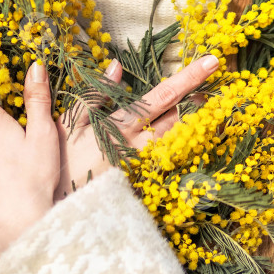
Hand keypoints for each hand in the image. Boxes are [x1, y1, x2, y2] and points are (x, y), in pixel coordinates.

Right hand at [53, 54, 218, 200]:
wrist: (58, 211)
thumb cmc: (60, 164)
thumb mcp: (70, 123)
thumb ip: (94, 94)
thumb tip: (116, 66)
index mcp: (121, 127)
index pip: (162, 97)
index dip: (188, 79)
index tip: (211, 62)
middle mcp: (138, 146)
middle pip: (178, 117)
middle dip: (198, 96)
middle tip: (215, 77)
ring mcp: (143, 166)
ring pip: (176, 138)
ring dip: (191, 118)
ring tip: (205, 100)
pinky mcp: (141, 182)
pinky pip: (165, 157)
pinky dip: (177, 140)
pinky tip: (183, 132)